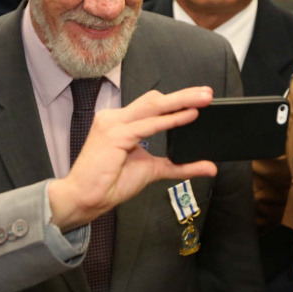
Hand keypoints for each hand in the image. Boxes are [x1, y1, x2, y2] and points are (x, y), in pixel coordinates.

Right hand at [48, 87, 216, 231]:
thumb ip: (179, 166)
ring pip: (153, 106)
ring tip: (203, 100)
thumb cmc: (110, 183)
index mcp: (119, 122)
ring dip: (180, 102)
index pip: (151, 105)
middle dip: (183, 95)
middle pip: (154, 100)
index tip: (199, 97)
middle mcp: (114, 118)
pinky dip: (169, 121)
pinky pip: (148, 125)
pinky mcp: (114, 135)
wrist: (84, 198)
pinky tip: (187, 117)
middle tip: (208, 93)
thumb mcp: (152, 170)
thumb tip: (208, 167)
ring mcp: (112, 124)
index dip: (175, 100)